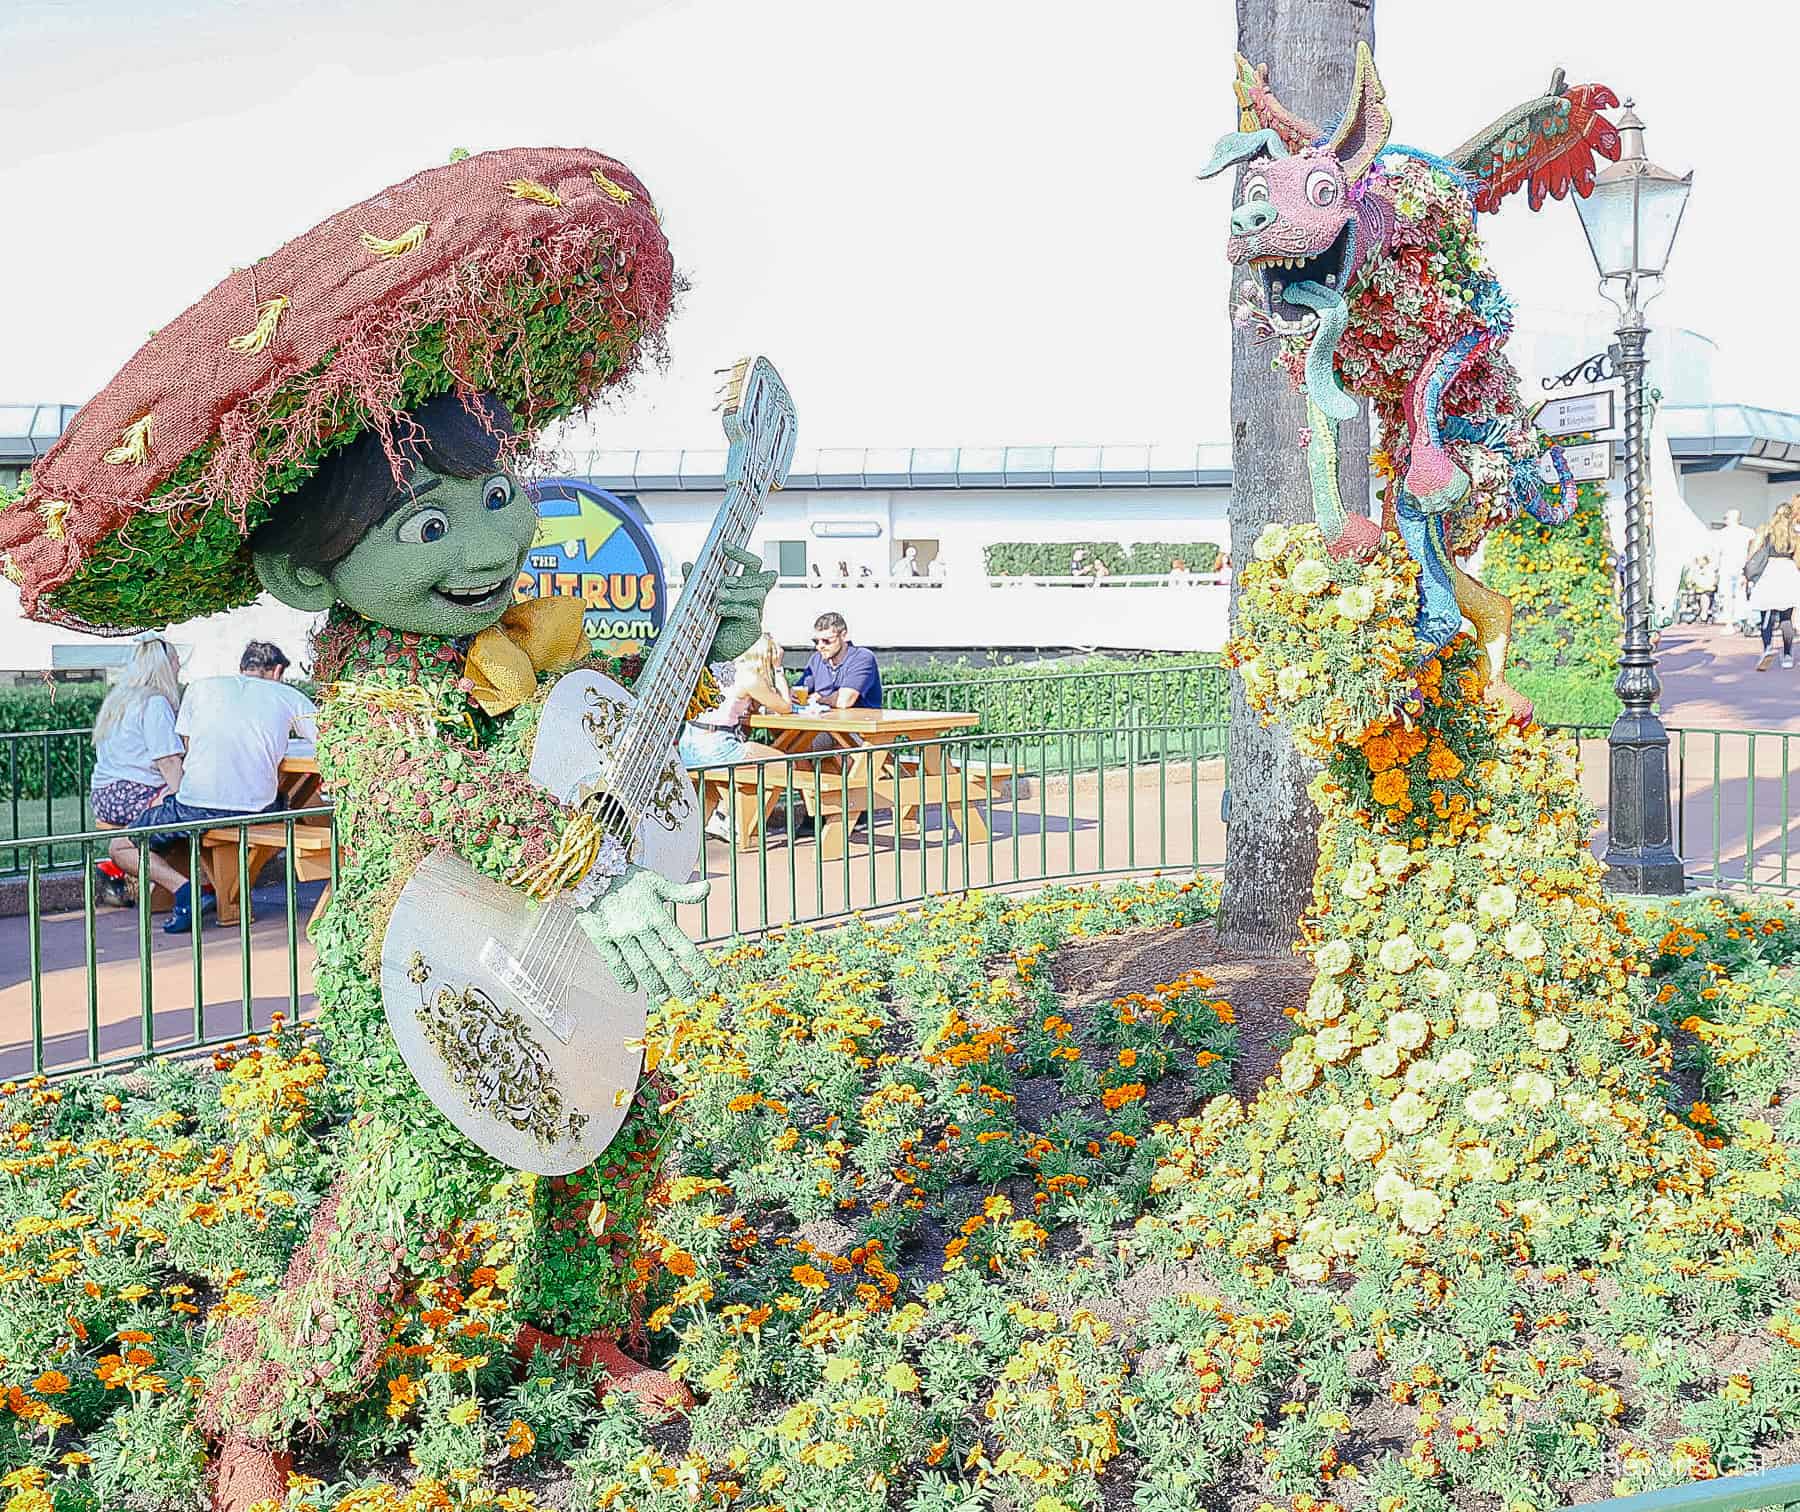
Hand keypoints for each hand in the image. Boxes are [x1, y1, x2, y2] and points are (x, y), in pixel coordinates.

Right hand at [577, 865, 713, 1000]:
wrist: (590, 870)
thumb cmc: (627, 877)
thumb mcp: (656, 881)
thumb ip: (682, 892)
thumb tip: (708, 888)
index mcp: (657, 915)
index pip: (683, 946)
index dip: (699, 966)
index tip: (711, 981)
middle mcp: (640, 927)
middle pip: (664, 963)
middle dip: (680, 983)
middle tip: (691, 1000)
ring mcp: (619, 934)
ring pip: (641, 967)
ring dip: (655, 985)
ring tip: (665, 998)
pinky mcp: (600, 937)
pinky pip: (614, 962)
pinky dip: (624, 976)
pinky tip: (632, 988)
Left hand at [689, 544, 778, 663]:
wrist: (706, 650)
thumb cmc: (706, 622)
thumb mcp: (699, 599)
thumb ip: (695, 583)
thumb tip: (687, 564)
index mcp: (744, 588)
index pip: (753, 564)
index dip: (741, 553)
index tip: (725, 545)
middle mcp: (754, 600)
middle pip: (763, 578)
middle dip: (742, 577)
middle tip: (723, 581)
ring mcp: (756, 614)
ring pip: (758, 594)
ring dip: (737, 592)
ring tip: (718, 597)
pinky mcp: (753, 629)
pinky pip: (750, 613)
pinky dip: (734, 608)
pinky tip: (719, 611)